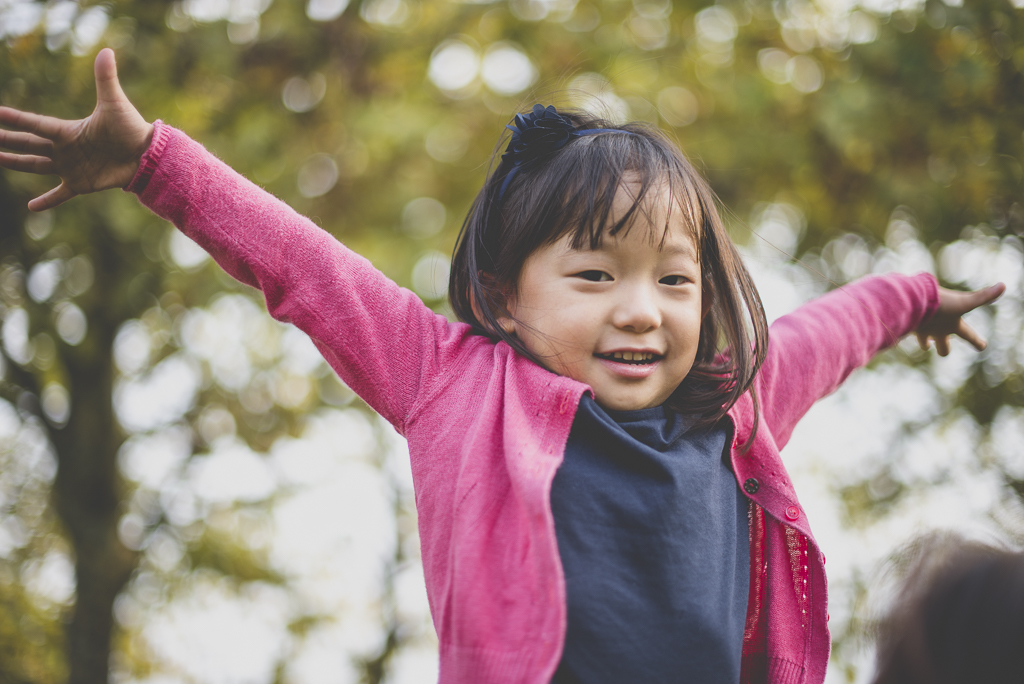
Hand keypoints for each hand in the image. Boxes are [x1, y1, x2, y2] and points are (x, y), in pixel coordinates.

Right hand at [0, 48, 152, 210]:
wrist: (147, 156)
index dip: (14, 118)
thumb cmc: (131, 128)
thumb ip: (106, 78)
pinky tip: (32, 208)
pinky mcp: (80, 184)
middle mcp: (64, 148)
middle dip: (6, 139)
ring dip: (15, 163)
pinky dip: (47, 201)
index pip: (35, 124)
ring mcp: (70, 167)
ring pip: (36, 165)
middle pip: (28, 143)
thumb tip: (107, 50)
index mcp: (67, 131)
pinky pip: (59, 194)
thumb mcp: (115, 103)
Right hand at [915, 283, 1004, 355]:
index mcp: (953, 327)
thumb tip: (1004, 285)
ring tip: (925, 342)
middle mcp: (938, 333)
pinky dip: (910, 330)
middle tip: (943, 347)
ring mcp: (922, 332)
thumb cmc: (940, 304)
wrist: (912, 304)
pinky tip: (908, 323)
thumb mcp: (964, 301)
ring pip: (924, 344)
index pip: (970, 336)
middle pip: (944, 350)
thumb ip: (983, 296)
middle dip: (944, 349)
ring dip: (925, 343)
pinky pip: (909, 332)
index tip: (982, 346)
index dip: (978, 342)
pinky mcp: (908, 327)